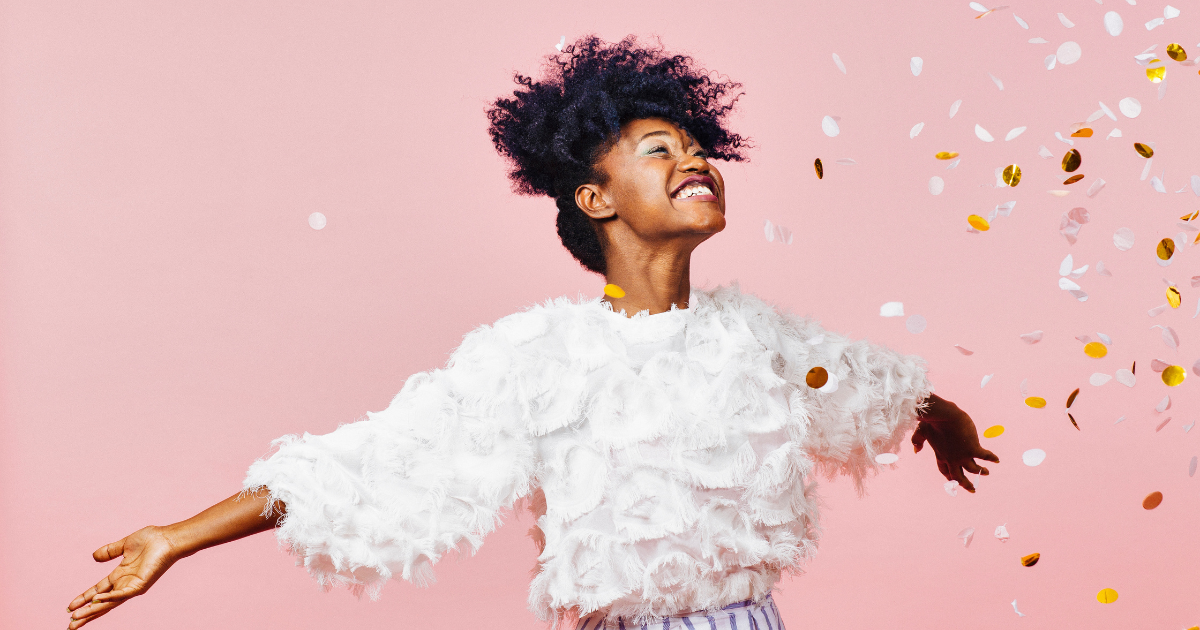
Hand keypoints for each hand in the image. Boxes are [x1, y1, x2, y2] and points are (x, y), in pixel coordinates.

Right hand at [66, 526, 180, 627]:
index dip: (84, 599)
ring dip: (92, 610)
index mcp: (120, 575)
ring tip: (76, 619)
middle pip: (101, 602)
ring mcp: (132, 586)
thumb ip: (110, 551)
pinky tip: (96, 601)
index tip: (70, 607)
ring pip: (108, 602)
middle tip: (70, 625)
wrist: (168, 537)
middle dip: (85, 613)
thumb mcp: (125, 545)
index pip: (98, 591)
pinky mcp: (140, 584)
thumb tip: (94, 556)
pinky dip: (109, 598)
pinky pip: (122, 594)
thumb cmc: (152, 540)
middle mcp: (125, 583)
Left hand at [912, 394, 998, 492]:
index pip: (945, 470)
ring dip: (980, 472)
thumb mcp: (922, 431)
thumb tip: (915, 451)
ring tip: (986, 473)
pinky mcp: (973, 449)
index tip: (954, 482)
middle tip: (972, 491)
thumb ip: (917, 441)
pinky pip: (985, 457)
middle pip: (958, 477)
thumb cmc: (932, 421)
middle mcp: (951, 459)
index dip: (949, 477)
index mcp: (940, 454)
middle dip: (966, 485)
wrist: (944, 415)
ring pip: (973, 470)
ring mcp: (963, 455)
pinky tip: (997, 460)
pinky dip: (991, 459)